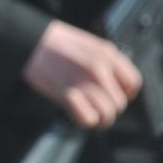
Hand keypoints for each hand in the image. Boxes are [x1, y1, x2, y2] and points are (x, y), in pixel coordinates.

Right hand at [23, 20, 142, 129]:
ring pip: (107, 113)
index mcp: (107, 54)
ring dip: (98, 118)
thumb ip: (106, 62)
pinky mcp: (67, 93)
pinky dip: (84, 120)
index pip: (133, 83)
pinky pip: (88, 118)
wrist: (29, 42)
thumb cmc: (55, 44)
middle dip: (108, 110)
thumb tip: (116, 84)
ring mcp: (84, 81)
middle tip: (95, 107)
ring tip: (87, 113)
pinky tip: (76, 113)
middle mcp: (100, 67)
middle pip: (120, 103)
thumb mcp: (89, 44)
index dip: (124, 94)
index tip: (111, 95)